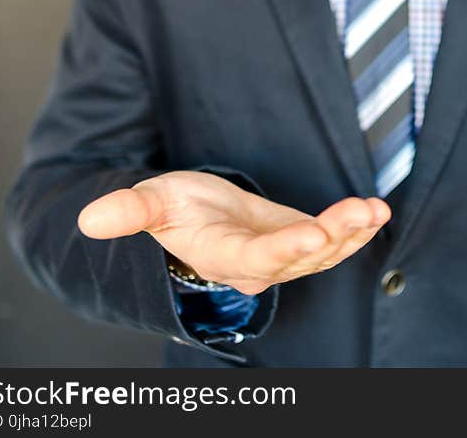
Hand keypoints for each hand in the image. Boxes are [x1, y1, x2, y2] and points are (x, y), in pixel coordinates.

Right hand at [77, 171, 389, 294]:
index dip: (285, 250)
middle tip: (362, 211)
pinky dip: (356, 228)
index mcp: (222, 255)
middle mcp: (258, 264)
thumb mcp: (151, 202)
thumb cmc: (173, 209)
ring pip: (324, 253)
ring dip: (352, 232)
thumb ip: (130, 211)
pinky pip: (332, 241)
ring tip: (375, 209)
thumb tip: (89, 219)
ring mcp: (283, 256)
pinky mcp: (300, 241)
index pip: (257, 258)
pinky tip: (377, 211)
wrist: (194, 218)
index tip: (314, 234)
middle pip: (301, 258)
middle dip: (334, 236)